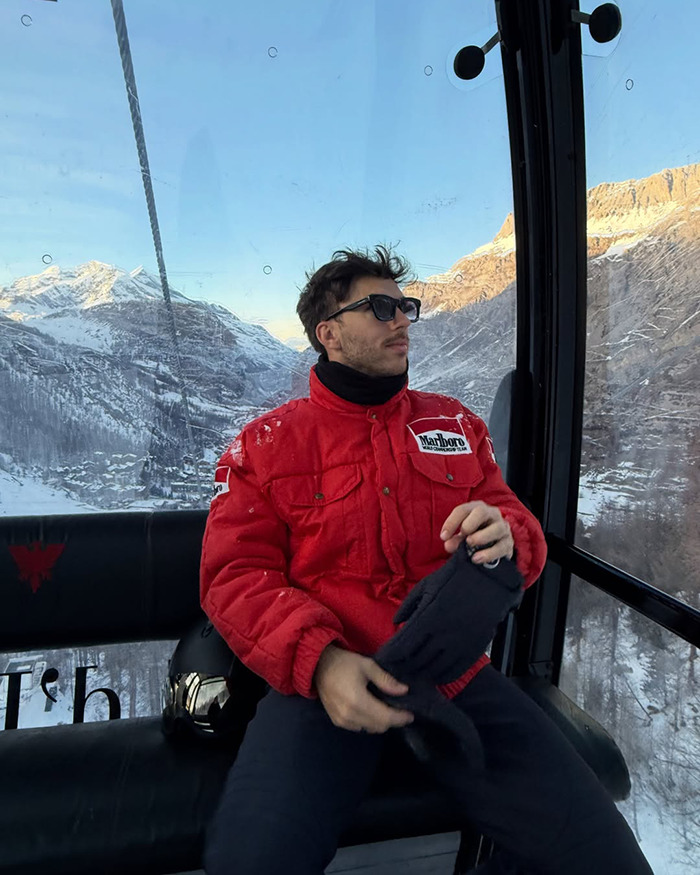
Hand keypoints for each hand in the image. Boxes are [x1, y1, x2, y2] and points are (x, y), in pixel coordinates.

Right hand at [313, 645, 413, 733]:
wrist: (318, 666)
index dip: (400, 718)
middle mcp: (349, 715)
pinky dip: (367, 722)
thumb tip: (404, 691)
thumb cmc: (344, 663)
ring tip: (384, 708)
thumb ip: (386, 680)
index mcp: (358, 701)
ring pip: (369, 729)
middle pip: (379, 726)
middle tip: (399, 709)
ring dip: (380, 722)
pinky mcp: (337, 721)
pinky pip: (359, 728)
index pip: (385, 717)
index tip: (411, 714)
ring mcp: (342, 721)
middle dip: (392, 720)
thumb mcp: (367, 665)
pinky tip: (369, 709)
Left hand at [377, 542, 523, 685]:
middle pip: (417, 660)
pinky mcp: (474, 648)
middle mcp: (442, 634)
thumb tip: (396, 622)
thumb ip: (408, 606)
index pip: (404, 646)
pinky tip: (436, 675)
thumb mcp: (426, 586)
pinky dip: (443, 676)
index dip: (393, 655)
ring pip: (435, 668)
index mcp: (427, 617)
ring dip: (422, 673)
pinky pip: (455, 670)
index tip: (387, 659)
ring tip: (414, 673)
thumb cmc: (454, 578)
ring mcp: (459, 644)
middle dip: (404, 666)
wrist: (488, 578)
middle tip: (398, 669)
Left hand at [440, 501, 513, 562]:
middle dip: (470, 523)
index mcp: (476, 508)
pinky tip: (477, 559)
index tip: (443, 537)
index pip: (463, 510)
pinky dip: (489, 553)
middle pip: (481, 511)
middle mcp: (491, 514)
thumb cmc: (475, 535)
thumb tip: (448, 545)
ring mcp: (502, 527)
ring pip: (496, 528)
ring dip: (482, 537)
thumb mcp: (463, 536)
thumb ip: (455, 540)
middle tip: (462, 534)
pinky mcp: (509, 543)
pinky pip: (501, 547)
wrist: (497, 544)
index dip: (451, 522)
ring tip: (470, 544)